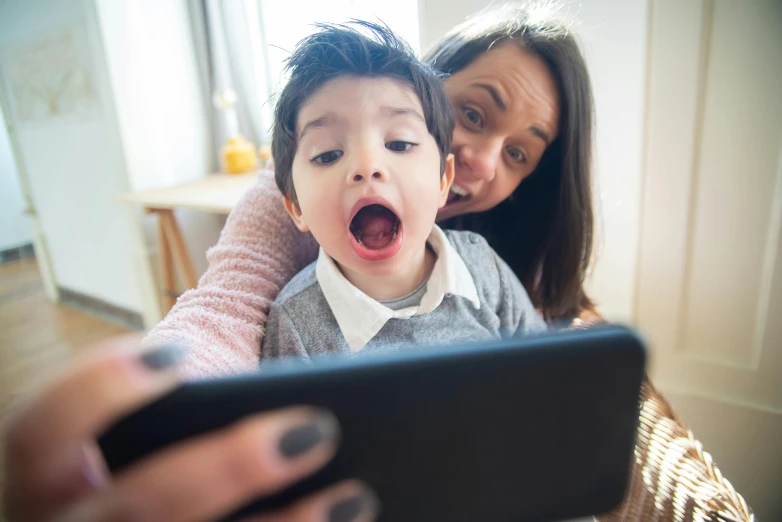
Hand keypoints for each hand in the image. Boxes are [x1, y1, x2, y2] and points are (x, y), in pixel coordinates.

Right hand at [3, 335, 377, 521]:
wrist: (152, 518)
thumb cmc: (161, 442)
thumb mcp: (165, 390)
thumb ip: (213, 306)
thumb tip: (269, 197)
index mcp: (53, 472)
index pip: (36, 434)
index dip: (92, 393)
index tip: (173, 353)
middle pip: (133, 510)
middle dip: (220, 472)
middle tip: (311, 430)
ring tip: (354, 493)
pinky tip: (345, 518)